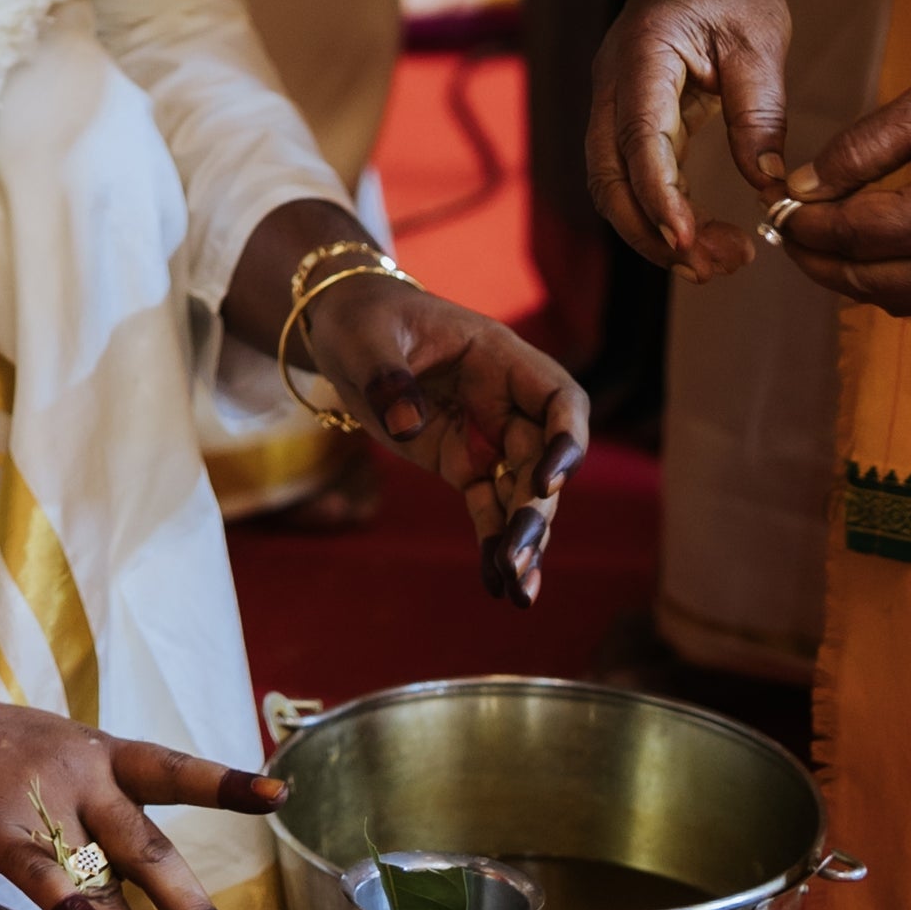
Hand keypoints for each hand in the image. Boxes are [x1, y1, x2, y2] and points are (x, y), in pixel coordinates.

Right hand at [0, 667, 280, 909]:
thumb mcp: (43, 755)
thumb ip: (86, 806)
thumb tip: (124, 878)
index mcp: (98, 752)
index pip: (173, 768)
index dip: (228, 782)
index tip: (283, 793)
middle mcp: (81, 771)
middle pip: (154, 848)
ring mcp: (42, 797)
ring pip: (108, 879)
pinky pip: (49, 877)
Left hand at [300, 268, 588, 605]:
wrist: (344, 331)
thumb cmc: (362, 319)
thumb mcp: (364, 337)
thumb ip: (386, 375)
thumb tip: (410, 427)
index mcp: (498, 357)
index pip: (560, 399)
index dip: (566, 440)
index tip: (546, 483)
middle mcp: (506, 402)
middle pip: (542, 461)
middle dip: (535, 512)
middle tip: (519, 558)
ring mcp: (488, 436)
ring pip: (521, 494)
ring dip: (523, 541)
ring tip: (517, 590)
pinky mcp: (463, 465)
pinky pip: (488, 509)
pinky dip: (493, 545)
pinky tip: (497, 587)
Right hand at [591, 0, 794, 278]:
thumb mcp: (760, 42)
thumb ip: (759, 114)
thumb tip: (768, 187)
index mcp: (643, 59)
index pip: (639, 143)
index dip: (660, 200)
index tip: (690, 244)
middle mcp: (613, 84)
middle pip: (608, 178)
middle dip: (651, 232)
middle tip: (713, 267)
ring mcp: (613, 98)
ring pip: (610, 183)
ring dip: (650, 229)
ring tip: (710, 261)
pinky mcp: (628, 111)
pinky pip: (626, 171)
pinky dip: (653, 209)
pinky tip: (694, 230)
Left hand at [761, 35, 910, 316]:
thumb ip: (860, 150)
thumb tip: (804, 185)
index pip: (852, 236)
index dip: (804, 224)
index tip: (773, 207)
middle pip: (869, 282)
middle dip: (818, 262)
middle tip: (784, 232)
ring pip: (901, 301)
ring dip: (853, 279)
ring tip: (821, 245)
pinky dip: (895, 285)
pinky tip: (874, 256)